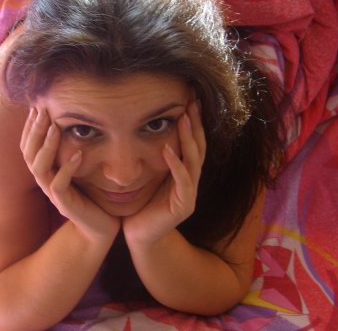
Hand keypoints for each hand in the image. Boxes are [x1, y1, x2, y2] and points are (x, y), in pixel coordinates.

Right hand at [20, 107, 120, 242]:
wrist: (99, 228)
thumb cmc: (91, 195)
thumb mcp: (79, 168)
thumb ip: (72, 149)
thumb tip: (75, 122)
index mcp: (45, 172)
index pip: (29, 146)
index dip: (31, 126)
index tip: (38, 105)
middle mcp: (45, 182)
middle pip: (29, 153)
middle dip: (35, 130)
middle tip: (44, 109)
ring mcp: (53, 194)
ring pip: (39, 168)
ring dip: (47, 146)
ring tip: (56, 127)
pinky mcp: (65, 204)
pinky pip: (59, 185)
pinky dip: (67, 168)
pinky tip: (78, 154)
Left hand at [123, 101, 205, 245]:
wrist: (139, 236)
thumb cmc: (141, 206)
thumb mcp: (148, 176)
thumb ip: (154, 157)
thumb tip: (145, 129)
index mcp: (183, 173)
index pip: (192, 143)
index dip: (193, 123)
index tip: (189, 100)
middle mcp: (191, 181)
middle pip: (198, 147)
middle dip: (196, 124)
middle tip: (193, 101)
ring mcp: (189, 194)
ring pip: (194, 161)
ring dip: (189, 139)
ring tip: (184, 118)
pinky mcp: (184, 206)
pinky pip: (183, 182)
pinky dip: (176, 165)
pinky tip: (168, 149)